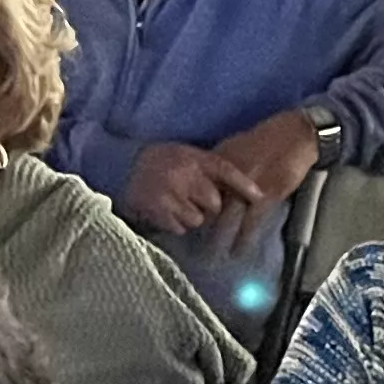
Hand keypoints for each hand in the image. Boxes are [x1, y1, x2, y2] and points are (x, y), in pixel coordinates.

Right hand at [125, 139, 259, 235]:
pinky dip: (175, 224)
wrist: (123, 165)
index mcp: (193, 158)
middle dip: (210, 207)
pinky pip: (179, 228)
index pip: (226, 171)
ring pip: (197, 219)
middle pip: (214, 203)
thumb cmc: (163, 161)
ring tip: (178, 204)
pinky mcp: (158, 210)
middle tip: (196, 200)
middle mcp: (184, 175)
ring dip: (191, 217)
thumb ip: (212, 169)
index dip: (244, 185)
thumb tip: (246, 188)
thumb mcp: (189, 156)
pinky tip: (166, 211)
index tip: (260, 197)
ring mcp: (170, 193)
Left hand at [204, 108, 328, 254]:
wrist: (294, 135)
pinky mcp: (265, 197)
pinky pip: (250, 224)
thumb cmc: (265, 140)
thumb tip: (205, 182)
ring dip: (220, 240)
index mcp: (218, 162)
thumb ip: (220, 166)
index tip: (186, 222)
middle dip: (200, 228)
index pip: (197, 190)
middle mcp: (228, 176)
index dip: (192, 207)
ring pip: (227, 219)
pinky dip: (244, 240)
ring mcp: (246, 187)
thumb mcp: (235, 145)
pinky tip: (238, 252)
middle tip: (194, 247)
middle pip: (208, 207)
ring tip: (214, 257)